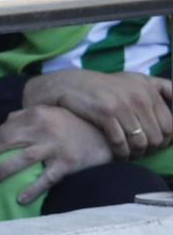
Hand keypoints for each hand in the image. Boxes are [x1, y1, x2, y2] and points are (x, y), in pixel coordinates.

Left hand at [0, 105, 114, 204]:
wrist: (108, 134)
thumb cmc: (73, 125)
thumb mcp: (50, 113)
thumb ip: (26, 117)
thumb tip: (3, 126)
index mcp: (36, 115)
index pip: (4, 131)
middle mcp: (44, 128)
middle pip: (6, 142)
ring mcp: (56, 146)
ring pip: (21, 159)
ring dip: (2, 171)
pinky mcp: (69, 162)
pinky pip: (46, 178)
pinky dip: (32, 189)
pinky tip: (20, 198)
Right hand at [22, 68, 172, 158]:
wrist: (71, 83)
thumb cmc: (105, 85)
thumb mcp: (135, 79)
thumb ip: (161, 86)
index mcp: (148, 89)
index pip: (169, 124)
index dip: (165, 140)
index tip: (155, 145)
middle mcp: (139, 96)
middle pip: (156, 136)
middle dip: (150, 149)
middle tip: (142, 153)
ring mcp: (122, 105)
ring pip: (139, 141)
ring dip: (136, 154)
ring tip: (132, 155)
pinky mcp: (105, 113)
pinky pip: (120, 142)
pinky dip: (121, 153)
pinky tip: (119, 155)